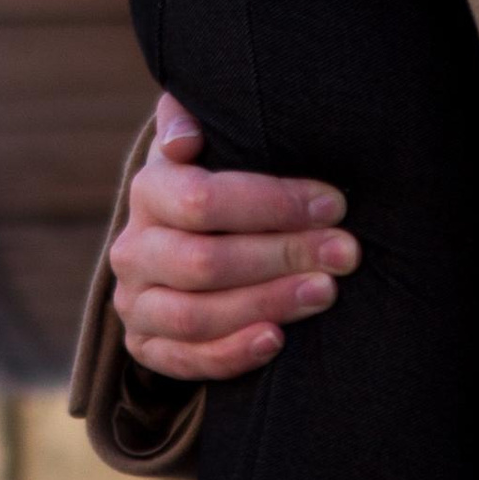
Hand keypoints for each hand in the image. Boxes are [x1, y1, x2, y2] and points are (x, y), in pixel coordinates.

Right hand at [107, 93, 358, 383]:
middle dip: (284, 255)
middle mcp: (133, 249)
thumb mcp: (215, 137)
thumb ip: (194, 118)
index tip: (333, 205)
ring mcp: (135, 303)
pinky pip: (183, 362)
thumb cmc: (224, 175)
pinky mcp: (145, 347)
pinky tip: (277, 340)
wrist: (191, 232)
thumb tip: (186, 138)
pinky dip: (231, 354)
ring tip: (325, 291)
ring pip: (194, 315)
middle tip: (345, 252)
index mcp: (149, 189)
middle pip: (204, 261)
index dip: (273, 204)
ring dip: (267, 304)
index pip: (203, 200)